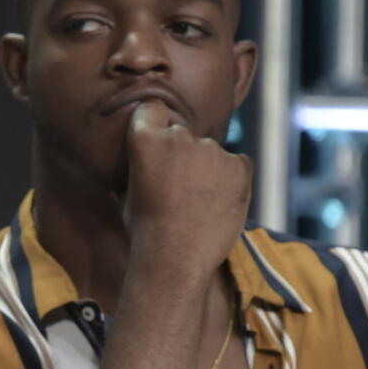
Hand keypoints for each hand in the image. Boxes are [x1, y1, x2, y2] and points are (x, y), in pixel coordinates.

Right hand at [122, 99, 250, 277]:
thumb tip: (144, 158)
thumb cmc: (145, 229)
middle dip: (181, 152)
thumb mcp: (127, 191)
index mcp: (145, 139)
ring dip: (206, 168)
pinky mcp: (240, 165)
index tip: (156, 138)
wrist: (175, 259)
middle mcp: (180, 136)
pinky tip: (217, 203)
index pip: (152, 109)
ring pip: (210, 151)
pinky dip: (230, 179)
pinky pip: (237, 164)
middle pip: (182, 133)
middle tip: (177, 185)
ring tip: (197, 202)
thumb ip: (140, 164)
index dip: (154, 123)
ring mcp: (213, 150)